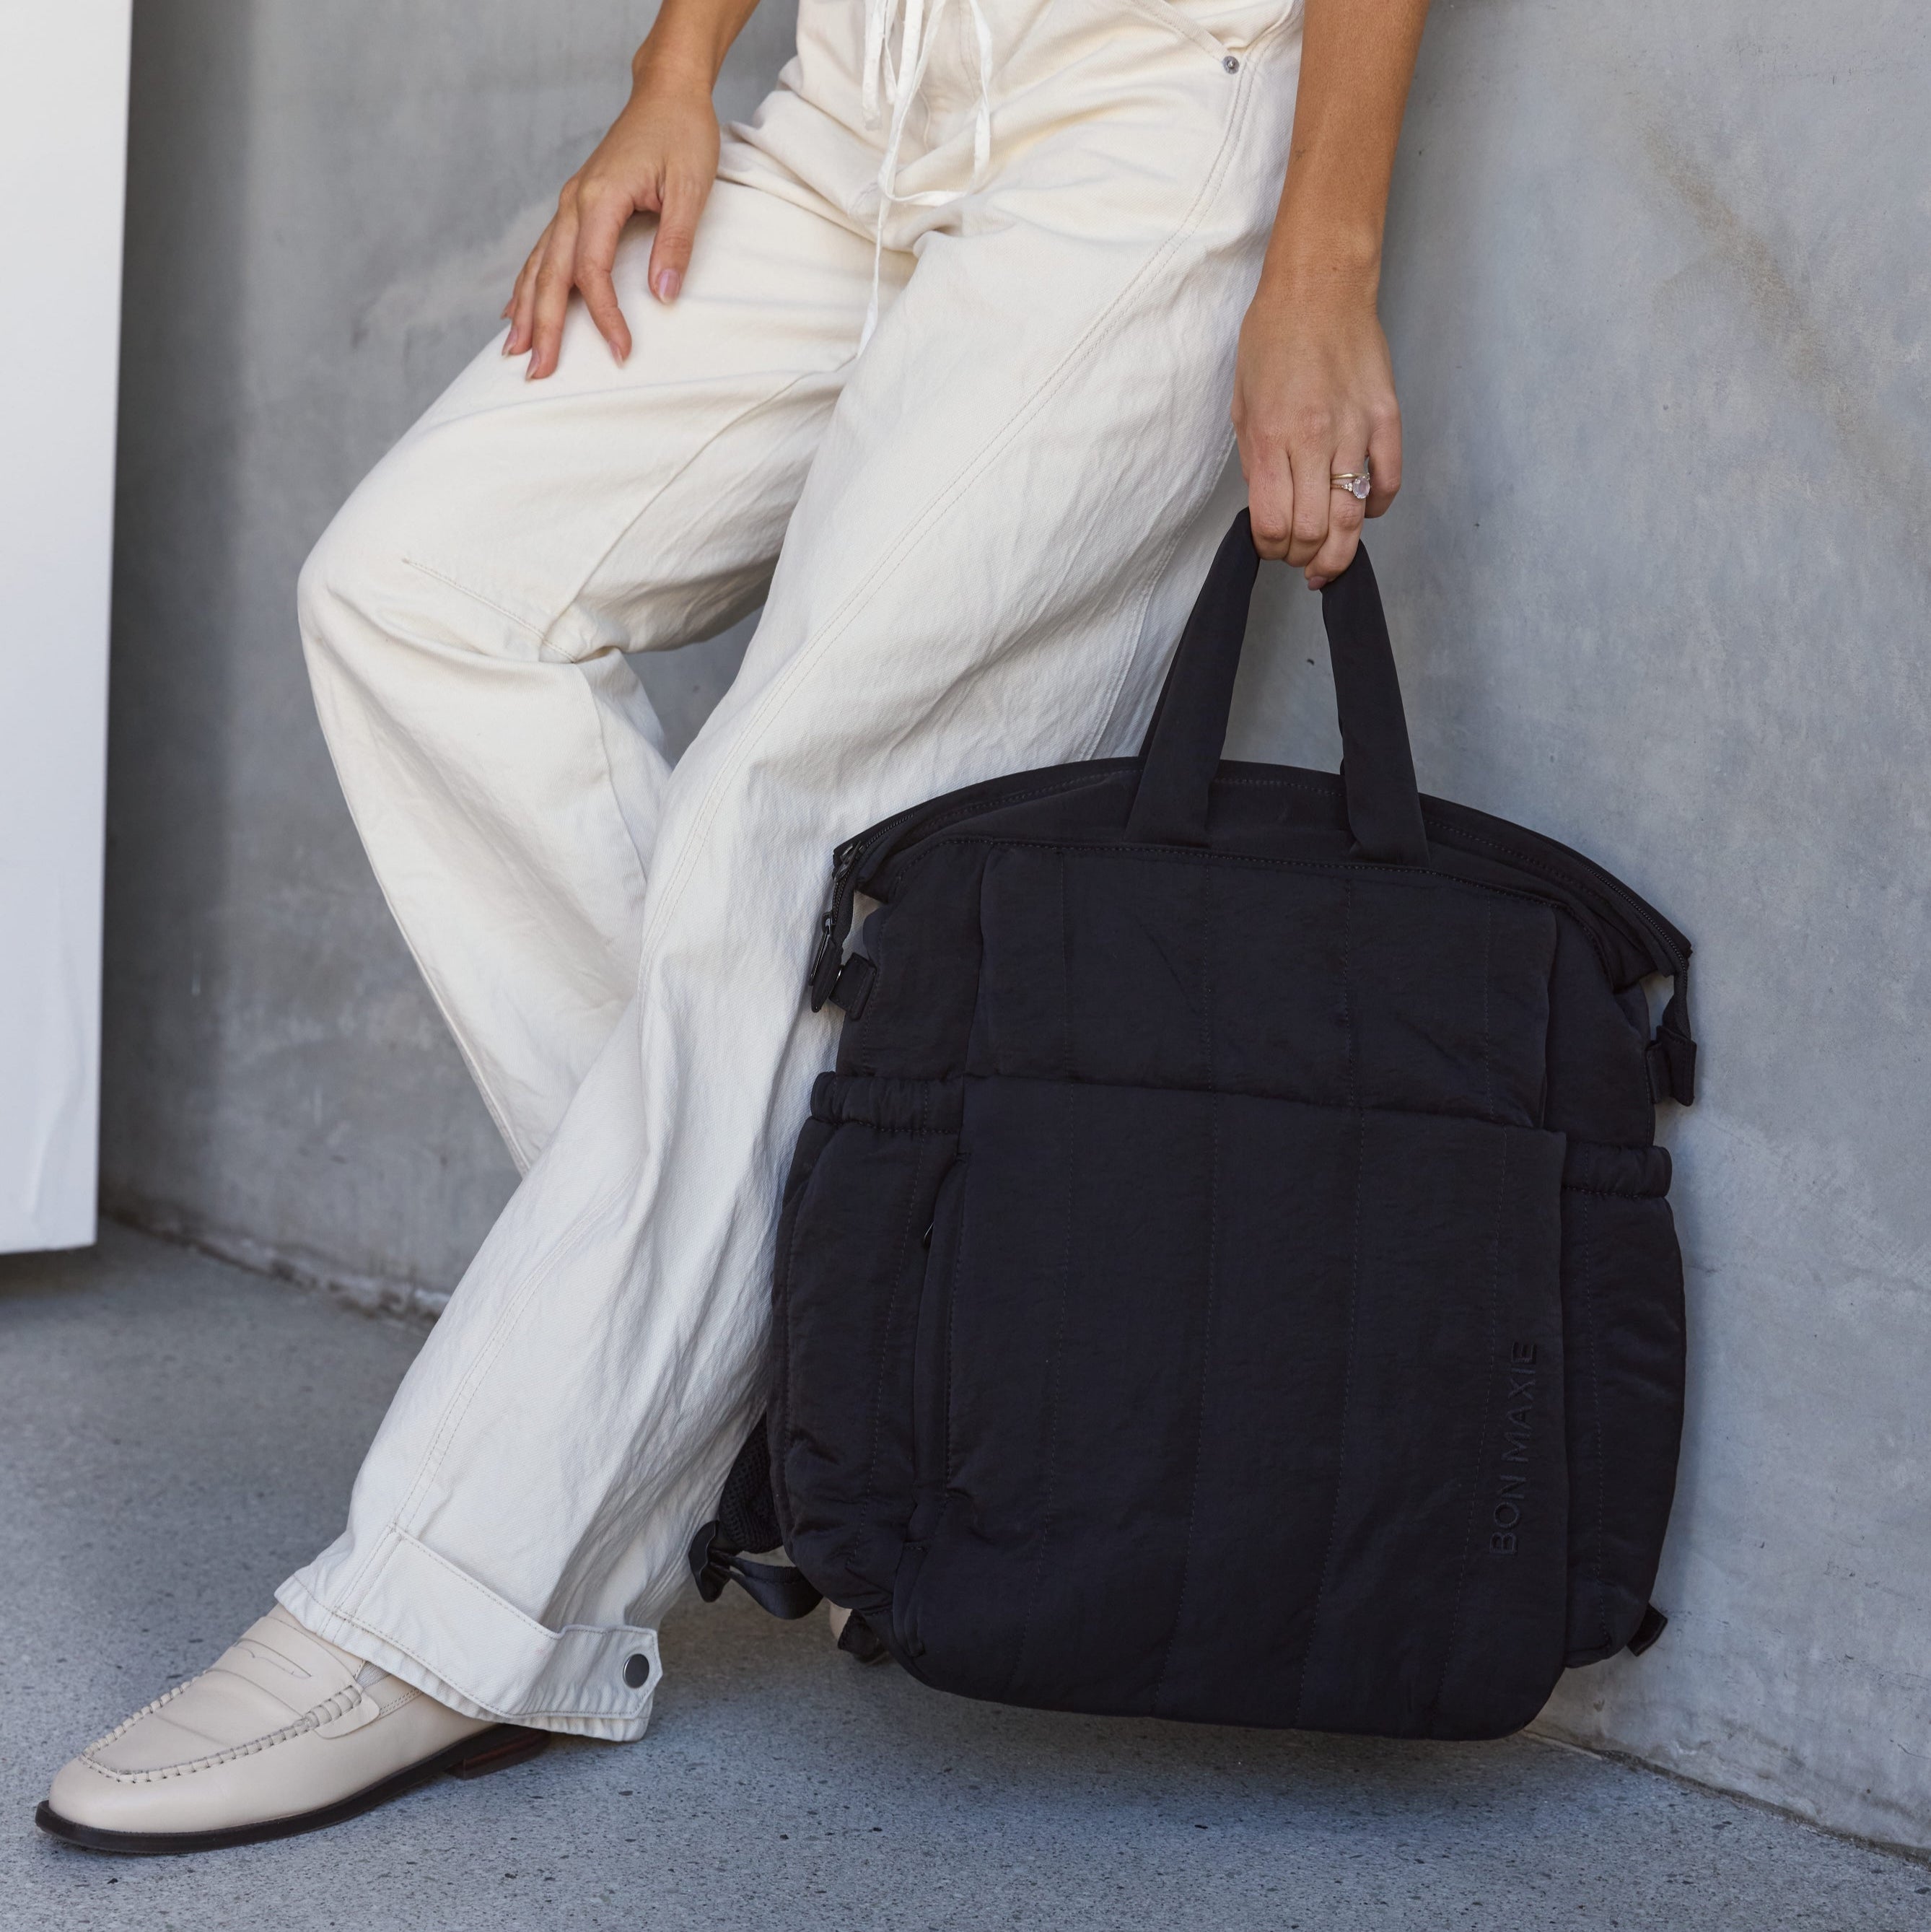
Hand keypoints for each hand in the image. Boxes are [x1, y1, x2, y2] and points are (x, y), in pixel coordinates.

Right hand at [503, 54, 720, 379]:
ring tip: (514, 351)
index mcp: (599, 198)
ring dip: (526, 309)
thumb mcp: (691, 188)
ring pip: (539, 264)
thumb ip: (676, 243)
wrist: (667, 93)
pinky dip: (528, 283)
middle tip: (537, 372)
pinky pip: (544, 250)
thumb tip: (664, 297)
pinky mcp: (575, 204)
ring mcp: (570, 202)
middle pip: (552, 275)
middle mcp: (574, 202)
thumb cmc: (683, 134)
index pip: (592, 271)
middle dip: (544, 326)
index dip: (604, 316)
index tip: (620, 351)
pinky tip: (515, 309)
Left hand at [1232, 274, 1401, 588]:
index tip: (1270, 546)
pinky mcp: (1387, 419)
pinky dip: (1376, 509)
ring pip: (1352, 518)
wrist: (1320, 287)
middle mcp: (1313, 440)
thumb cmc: (1273, 338)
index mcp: (1270, 437)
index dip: (1270, 548)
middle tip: (1299, 557)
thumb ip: (1255, 460)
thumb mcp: (1243, 403)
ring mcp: (1355, 430)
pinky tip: (1362, 512)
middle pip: (1313, 532)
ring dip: (1339, 551)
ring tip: (1329, 562)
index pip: (1274, 524)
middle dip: (1302, 557)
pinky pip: (1388, 483)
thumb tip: (1268, 505)